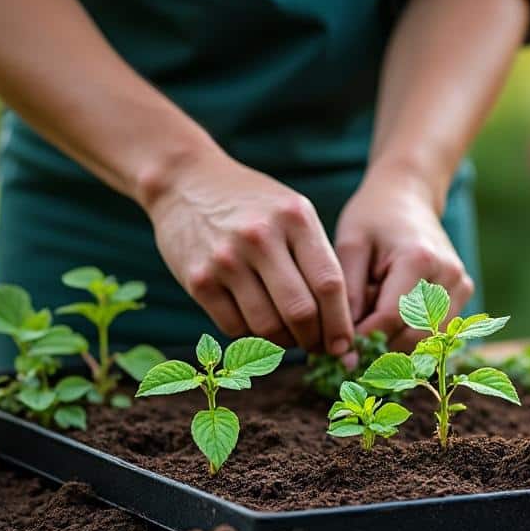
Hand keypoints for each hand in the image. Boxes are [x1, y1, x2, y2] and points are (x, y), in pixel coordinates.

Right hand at [143, 150, 353, 354]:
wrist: (185, 182)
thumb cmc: (252, 205)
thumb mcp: (292, 212)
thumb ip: (316, 257)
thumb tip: (339, 319)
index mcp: (295, 218)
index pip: (329, 283)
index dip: (341, 323)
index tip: (344, 344)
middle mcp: (261, 237)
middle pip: (300, 311)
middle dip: (314, 340)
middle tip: (317, 347)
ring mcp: (226, 260)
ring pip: (267, 326)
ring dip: (283, 342)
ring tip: (288, 336)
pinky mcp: (198, 280)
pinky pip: (234, 328)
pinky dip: (251, 336)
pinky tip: (256, 325)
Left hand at [335, 168, 472, 348]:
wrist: (407, 195)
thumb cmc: (372, 217)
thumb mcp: (350, 247)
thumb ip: (347, 294)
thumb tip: (346, 344)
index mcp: (418, 259)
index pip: (390, 318)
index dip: (362, 339)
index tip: (337, 350)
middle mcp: (448, 274)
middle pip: (414, 336)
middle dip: (380, 347)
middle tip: (351, 347)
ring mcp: (461, 285)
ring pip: (428, 341)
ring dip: (396, 344)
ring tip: (370, 327)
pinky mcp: (464, 293)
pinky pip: (438, 331)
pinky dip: (411, 335)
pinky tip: (390, 322)